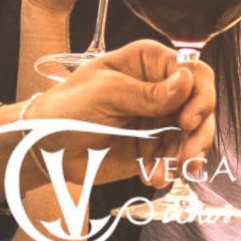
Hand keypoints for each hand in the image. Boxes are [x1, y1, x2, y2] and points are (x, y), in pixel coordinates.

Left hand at [0, 41, 215, 197]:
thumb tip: (187, 81)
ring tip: (173, 171)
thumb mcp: (105, 94)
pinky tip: (157, 176)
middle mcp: (160, 88)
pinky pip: (175, 156)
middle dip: (199, 131)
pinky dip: (171, 168)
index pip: (193, 72)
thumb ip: (148, 92)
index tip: (190, 119)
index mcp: (149, 63)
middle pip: (200, 104)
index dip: (200, 94)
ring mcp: (159, 118)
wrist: (40, 150)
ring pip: (194, 133)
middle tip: (190, 153)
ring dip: (187, 154)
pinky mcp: (153, 146)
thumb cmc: (64, 109)